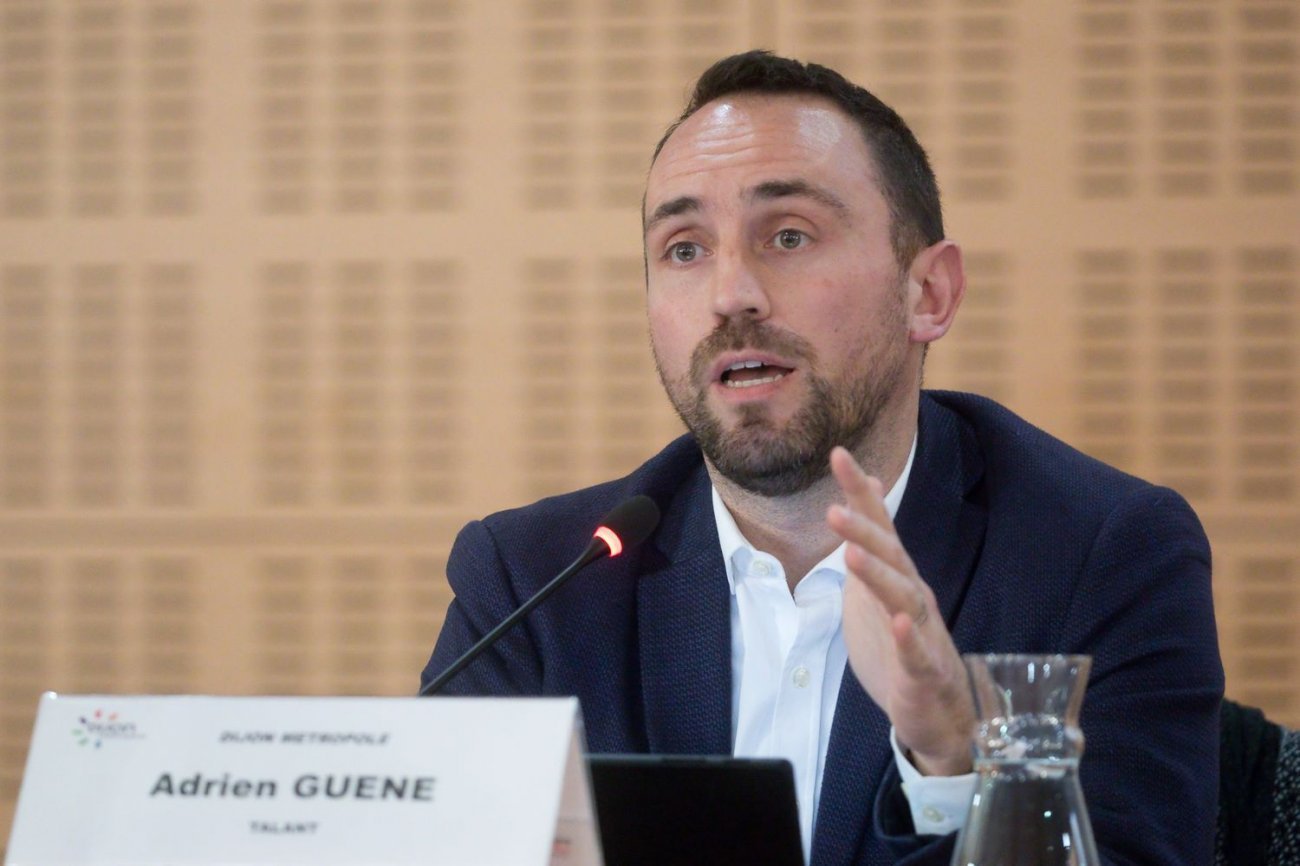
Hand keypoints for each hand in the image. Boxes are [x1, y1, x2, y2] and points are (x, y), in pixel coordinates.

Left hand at [825, 446, 974, 776]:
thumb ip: (872, 539)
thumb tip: (867, 488)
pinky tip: (900, 623)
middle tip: (833, 508)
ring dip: (878, 576)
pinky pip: (917, 653)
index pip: (879, 525)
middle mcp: (912, 595)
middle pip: (890, 556)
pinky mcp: (922, 671)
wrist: (937, 711)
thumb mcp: (878, 584)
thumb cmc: (904, 644)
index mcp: (898, 575)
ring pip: (903, 598)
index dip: (859, 491)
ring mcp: (921, 632)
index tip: (838, 453)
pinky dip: (910, 639)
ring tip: (851, 555)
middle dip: (864, 530)